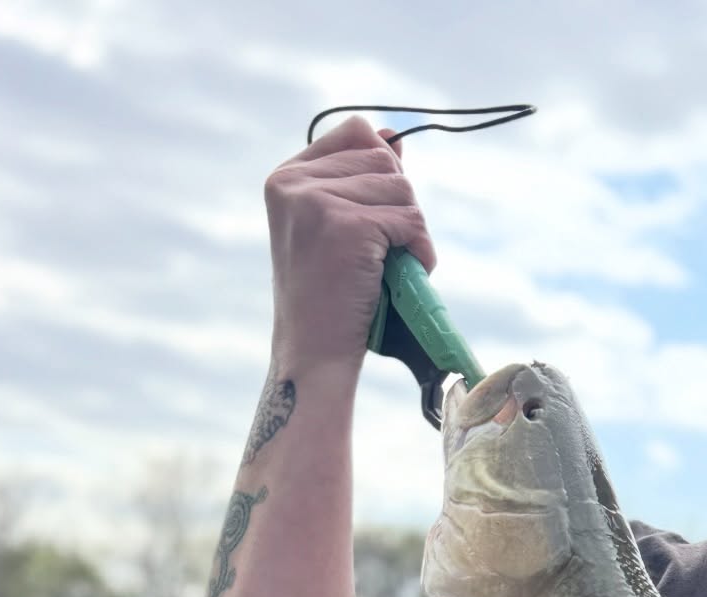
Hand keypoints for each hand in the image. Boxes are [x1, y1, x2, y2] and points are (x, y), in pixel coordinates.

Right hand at [264, 115, 437, 373]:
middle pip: (383, 158)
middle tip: (387, 250)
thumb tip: (394, 138)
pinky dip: (420, 250)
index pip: (357, 132)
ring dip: (412, 230)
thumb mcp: (334, 229)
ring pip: (401, 188)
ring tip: (392, 266)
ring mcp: (316, 200)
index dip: (384, 170)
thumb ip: (358, 182)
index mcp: (287, 177)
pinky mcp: (345, 224)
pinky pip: (410, 220)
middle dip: (400, 204)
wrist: (315, 354)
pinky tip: (405, 275)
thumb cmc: (329, 300)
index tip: (377, 217)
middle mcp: (295, 182)